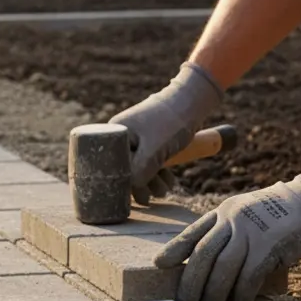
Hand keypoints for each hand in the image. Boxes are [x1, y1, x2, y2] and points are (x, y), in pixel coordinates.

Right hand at [109, 62, 223, 204]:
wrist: (192, 101)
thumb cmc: (170, 122)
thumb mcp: (153, 150)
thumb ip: (139, 171)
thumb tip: (130, 189)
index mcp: (113, 135)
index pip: (107, 165)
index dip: (118, 182)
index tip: (129, 195)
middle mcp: (120, 137)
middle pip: (123, 168)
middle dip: (138, 185)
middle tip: (149, 199)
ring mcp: (135, 139)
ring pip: (138, 167)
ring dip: (152, 182)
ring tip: (165, 189)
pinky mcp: (150, 141)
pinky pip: (149, 162)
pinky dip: (158, 173)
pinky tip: (169, 181)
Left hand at [154, 143, 300, 300]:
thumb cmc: (286, 213)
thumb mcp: (251, 214)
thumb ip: (234, 235)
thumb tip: (218, 271)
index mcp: (225, 211)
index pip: (193, 232)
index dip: (173, 250)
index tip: (158, 265)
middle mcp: (233, 218)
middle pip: (203, 254)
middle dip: (191, 281)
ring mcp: (252, 230)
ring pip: (223, 267)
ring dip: (214, 291)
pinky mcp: (272, 243)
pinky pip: (250, 274)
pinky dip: (243, 291)